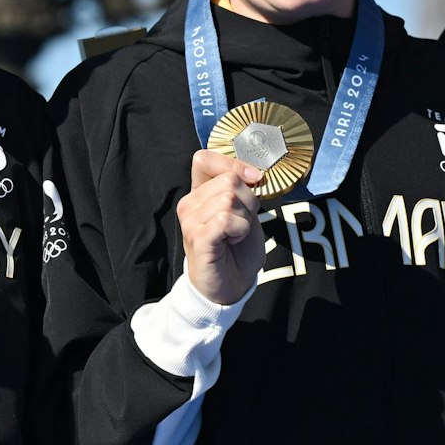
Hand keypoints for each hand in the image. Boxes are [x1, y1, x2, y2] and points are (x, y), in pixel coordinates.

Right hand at [176, 149, 265, 305]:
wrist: (231, 286)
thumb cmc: (236, 249)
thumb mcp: (245, 211)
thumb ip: (244, 189)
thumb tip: (254, 172)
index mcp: (199, 192)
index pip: (204, 158)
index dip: (233, 164)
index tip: (254, 179)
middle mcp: (189, 203)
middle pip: (228, 180)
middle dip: (249, 200)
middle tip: (243, 223)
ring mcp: (190, 221)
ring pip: (230, 199)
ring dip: (245, 219)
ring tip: (236, 235)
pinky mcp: (198, 238)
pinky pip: (226, 219)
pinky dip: (240, 230)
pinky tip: (233, 241)